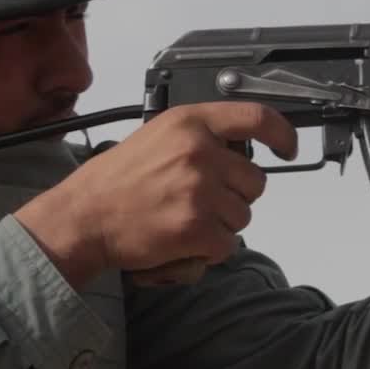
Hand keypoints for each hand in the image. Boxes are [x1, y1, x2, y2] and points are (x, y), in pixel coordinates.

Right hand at [15, 102, 296, 285]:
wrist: (83, 218)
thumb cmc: (114, 182)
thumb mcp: (157, 137)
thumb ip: (199, 137)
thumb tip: (237, 151)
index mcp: (190, 124)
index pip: (256, 118)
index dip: (281, 134)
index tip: (286, 147)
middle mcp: (199, 152)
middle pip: (255, 181)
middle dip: (234, 196)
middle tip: (198, 201)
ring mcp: (200, 190)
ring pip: (243, 216)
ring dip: (221, 225)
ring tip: (183, 219)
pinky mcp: (197, 227)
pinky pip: (227, 245)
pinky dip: (208, 250)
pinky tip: (181, 240)